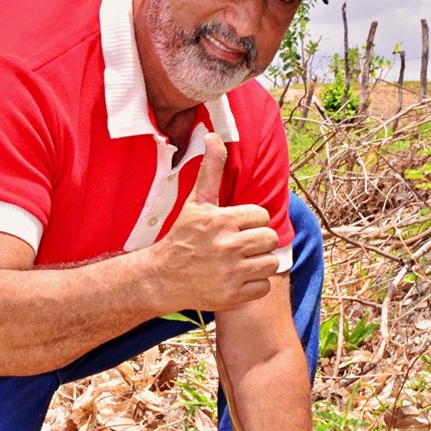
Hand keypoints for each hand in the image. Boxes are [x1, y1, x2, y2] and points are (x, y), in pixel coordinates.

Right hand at [152, 133, 280, 311]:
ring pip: (270, 263)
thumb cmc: (182, 237)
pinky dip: (253, 286)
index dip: (250, 221)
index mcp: (222, 220)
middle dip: (257, 242)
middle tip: (239, 246)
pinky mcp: (233, 295)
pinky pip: (263, 287)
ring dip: (258, 264)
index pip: (262, 216)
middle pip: (270, 239)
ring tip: (239, 262)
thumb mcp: (196, 202)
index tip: (235, 227)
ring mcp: (231, 272)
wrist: (161, 278)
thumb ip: (210, 169)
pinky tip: (236, 279)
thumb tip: (214, 135)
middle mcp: (228, 246)